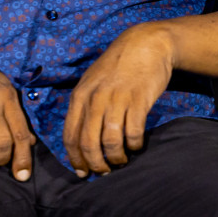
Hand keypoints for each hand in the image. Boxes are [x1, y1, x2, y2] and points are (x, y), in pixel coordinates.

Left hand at [64, 26, 173, 176]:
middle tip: (104, 172)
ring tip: (123, 161)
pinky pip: (134, 132)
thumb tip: (81, 139)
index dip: (76, 159)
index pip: (70, 136)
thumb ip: (85, 106)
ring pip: (111, 141)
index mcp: (80, 96)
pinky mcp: (139, 100)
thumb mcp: (93, 82)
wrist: (147, 44)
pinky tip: (137, 145)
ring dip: (117, 158)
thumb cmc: (119, 66)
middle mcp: (95, 99)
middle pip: (89, 143)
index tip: (83, 172)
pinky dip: (135, 144)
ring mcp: (117, 99)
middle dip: (96, 164)